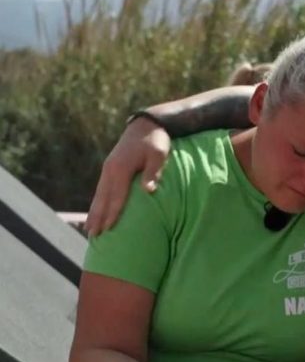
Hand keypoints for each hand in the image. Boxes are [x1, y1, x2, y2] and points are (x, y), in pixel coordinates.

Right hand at [85, 116, 171, 235]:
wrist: (146, 125)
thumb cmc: (156, 141)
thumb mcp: (159, 155)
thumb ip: (154, 173)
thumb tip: (148, 191)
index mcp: (121, 168)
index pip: (117, 196)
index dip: (112, 213)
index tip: (107, 229)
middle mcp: (110, 169)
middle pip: (103, 198)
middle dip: (98, 217)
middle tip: (93, 236)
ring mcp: (108, 169)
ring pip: (99, 195)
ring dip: (94, 212)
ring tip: (90, 229)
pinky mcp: (110, 168)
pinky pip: (102, 189)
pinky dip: (98, 203)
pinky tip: (96, 213)